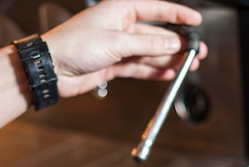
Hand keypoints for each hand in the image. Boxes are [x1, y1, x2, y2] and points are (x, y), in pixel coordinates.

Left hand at [43, 0, 207, 96]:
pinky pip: (139, 68)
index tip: (196, 23)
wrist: (52, 69)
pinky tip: (168, 74)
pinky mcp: (113, 65)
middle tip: (196, 52)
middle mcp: (120, 27)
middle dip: (177, 44)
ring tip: (187, 66)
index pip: (156, 9)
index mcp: (120, 10)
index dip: (178, 16)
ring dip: (168, 60)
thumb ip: (147, 45)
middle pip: (156, 35)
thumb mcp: (116, 42)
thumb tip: (172, 44)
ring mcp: (117, 47)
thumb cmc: (73, 46)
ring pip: (150, 53)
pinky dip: (154, 72)